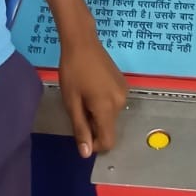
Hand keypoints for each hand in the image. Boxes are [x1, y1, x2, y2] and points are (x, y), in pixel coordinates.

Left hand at [58, 33, 127, 157]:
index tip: (80, 133)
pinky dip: (103, 104)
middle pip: (109, 127)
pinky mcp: (123, 84)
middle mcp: (121, 102)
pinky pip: (114, 104)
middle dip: (93, 126)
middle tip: (78, 108)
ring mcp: (124, 92)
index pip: (108, 141)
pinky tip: (92, 89)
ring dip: (97, 114)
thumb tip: (86, 154)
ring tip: (84, 96)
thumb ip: (80, 129)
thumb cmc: (72, 71)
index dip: (94, 144)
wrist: (82, 41)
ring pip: (111, 116)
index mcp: (107, 108)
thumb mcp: (71, 102)